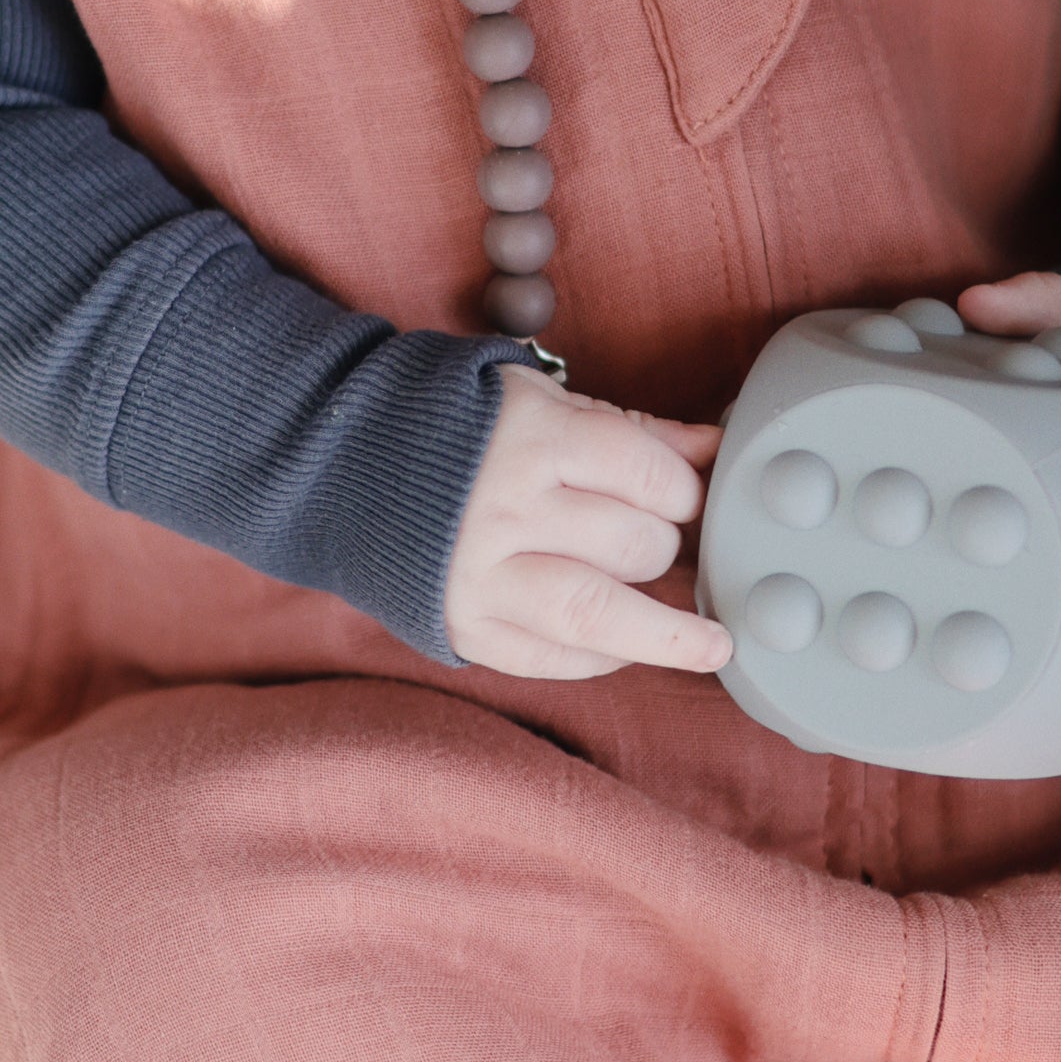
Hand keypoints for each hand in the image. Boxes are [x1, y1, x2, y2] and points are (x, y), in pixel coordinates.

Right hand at [442, 366, 734, 680]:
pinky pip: (549, 658)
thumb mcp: (541, 403)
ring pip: (597, 615)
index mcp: (529, 437)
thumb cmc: (462, 428)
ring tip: (711, 645)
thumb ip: (630, 430)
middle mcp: (504, 508)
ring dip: (666, 635)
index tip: (690, 498)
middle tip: (665, 544)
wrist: (345, 465)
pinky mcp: (462, 626)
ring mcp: (480, 575)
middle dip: (663, 546)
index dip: (684, 489)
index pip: (641, 471)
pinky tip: (624, 647)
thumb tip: (715, 447)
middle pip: (629, 544)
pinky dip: (599, 657)